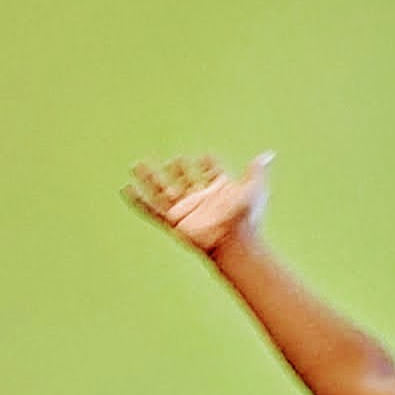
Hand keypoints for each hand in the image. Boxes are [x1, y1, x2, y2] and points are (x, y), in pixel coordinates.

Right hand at [122, 152, 271, 259]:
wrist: (235, 240)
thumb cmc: (247, 217)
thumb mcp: (254, 188)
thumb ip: (257, 171)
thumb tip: (268, 154)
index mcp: (217, 190)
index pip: (209, 174)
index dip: (208, 166)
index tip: (206, 158)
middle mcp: (199, 199)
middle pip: (182, 179)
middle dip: (176, 168)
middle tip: (173, 159)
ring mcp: (184, 209)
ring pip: (161, 189)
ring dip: (148, 177)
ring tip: (137, 164)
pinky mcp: (173, 221)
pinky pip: (151, 209)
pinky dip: (137, 200)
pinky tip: (126, 189)